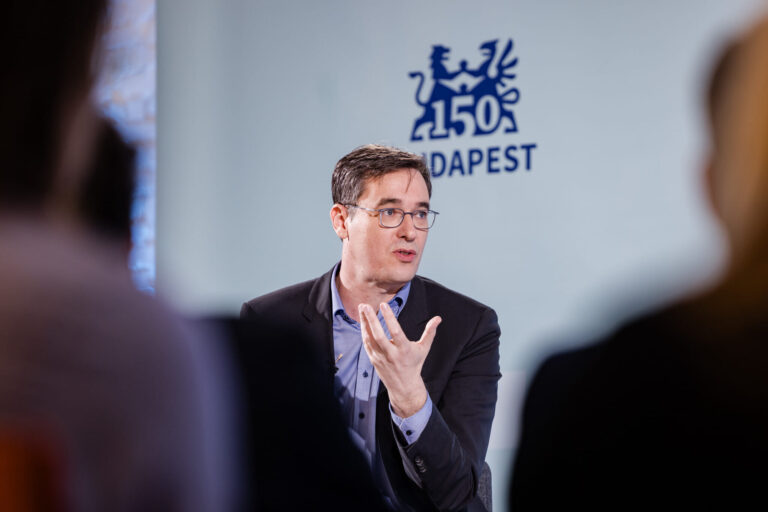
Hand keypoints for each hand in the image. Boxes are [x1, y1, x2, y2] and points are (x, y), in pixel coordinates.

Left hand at [358, 302, 441, 417]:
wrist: (403, 386)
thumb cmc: (415, 363)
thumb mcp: (424, 348)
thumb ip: (430, 332)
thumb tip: (438, 318)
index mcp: (404, 350)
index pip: (396, 332)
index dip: (389, 318)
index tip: (383, 305)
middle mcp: (391, 354)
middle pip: (378, 336)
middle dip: (371, 320)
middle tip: (365, 305)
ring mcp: (380, 358)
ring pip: (369, 339)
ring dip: (364, 323)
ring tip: (362, 308)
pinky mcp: (373, 359)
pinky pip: (366, 343)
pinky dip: (364, 331)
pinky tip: (362, 320)